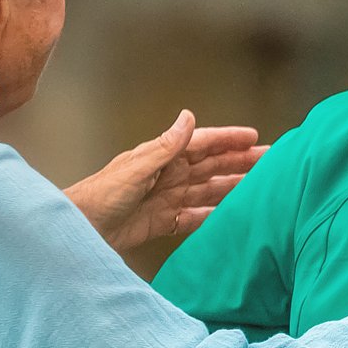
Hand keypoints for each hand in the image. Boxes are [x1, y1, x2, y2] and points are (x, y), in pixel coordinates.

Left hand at [64, 111, 266, 253]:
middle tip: (270, 164)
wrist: (77, 230)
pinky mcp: (159, 223)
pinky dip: (212, 217)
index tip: (255, 137)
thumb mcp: (135, 168)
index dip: (228, 140)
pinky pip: (193, 219)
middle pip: (210, 167)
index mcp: (160, 157)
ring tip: (259, 191)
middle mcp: (166, 176)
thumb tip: (189, 117)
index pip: (202, 144)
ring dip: (231, 189)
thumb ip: (165, 146)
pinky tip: (230, 219)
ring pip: (206, 192)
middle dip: (239, 163)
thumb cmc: (99, 195)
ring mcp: (164, 200)